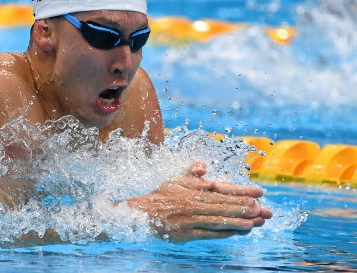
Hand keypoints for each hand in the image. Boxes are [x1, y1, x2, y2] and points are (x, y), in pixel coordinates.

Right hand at [127, 163, 272, 241]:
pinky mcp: (186, 233)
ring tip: (255, 222)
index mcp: (193, 190)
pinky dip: (223, 232)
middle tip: (263, 209)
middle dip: (245, 208)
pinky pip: (208, 233)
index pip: (222, 191)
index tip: (258, 193)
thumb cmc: (160, 197)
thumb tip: (206, 172)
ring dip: (238, 221)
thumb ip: (192, 176)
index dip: (241, 192)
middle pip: (224, 205)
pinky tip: (236, 232)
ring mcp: (190, 219)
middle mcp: (193, 203)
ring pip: (218, 219)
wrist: (141, 214)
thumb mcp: (175, 180)